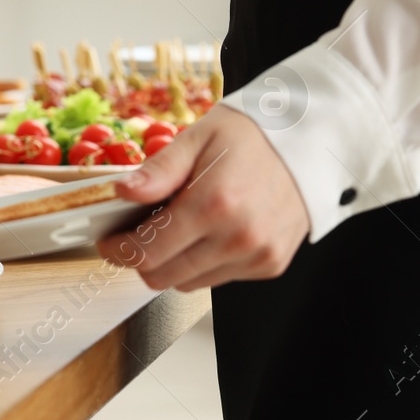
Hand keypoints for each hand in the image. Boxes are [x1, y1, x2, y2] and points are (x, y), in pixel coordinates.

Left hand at [96, 106, 309, 290]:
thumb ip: (158, 171)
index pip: (147, 251)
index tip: (108, 239)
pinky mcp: (270, 264)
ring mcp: (257, 255)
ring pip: (189, 283)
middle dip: (139, 258)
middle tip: (133, 234)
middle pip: (163, 276)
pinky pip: (219, 278)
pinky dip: (203, 263)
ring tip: (174, 228)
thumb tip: (122, 192)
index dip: (118, 249)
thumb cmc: (250, 136)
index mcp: (213, 203)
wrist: (310, 144)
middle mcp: (238, 237)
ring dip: (172, 262)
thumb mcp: (196, 138)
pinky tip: (207, 233)